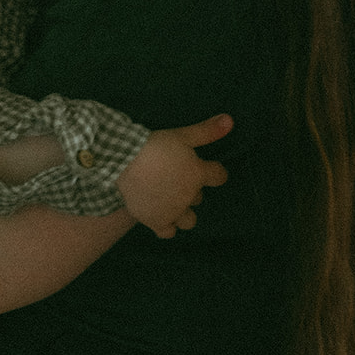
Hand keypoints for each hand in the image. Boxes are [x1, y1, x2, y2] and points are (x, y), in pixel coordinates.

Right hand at [117, 113, 232, 237]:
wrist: (125, 161)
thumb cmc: (155, 145)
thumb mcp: (182, 135)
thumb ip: (207, 131)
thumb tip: (230, 121)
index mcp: (198, 174)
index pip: (219, 176)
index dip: (215, 172)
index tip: (208, 168)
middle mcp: (189, 196)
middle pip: (199, 198)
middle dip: (191, 189)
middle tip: (176, 179)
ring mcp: (173, 211)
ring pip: (189, 220)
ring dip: (184, 212)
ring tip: (171, 201)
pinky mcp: (155, 221)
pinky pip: (168, 233)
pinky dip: (167, 227)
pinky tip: (161, 216)